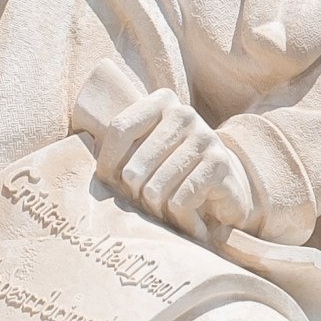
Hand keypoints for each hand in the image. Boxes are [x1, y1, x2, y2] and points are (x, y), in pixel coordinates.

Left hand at [94, 89, 261, 239]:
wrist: (226, 184)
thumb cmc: (173, 169)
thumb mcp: (145, 150)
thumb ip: (120, 150)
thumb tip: (93, 172)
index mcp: (162, 102)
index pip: (119, 129)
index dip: (107, 163)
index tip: (109, 182)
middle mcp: (185, 114)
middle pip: (134, 167)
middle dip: (134, 194)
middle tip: (144, 202)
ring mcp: (205, 138)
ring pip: (155, 188)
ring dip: (156, 209)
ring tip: (166, 210)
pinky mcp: (220, 164)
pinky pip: (180, 201)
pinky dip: (180, 217)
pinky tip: (189, 217)